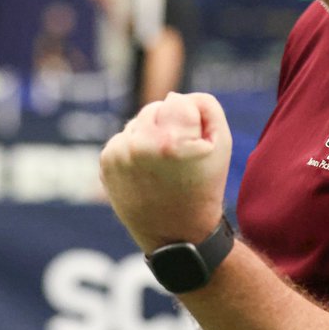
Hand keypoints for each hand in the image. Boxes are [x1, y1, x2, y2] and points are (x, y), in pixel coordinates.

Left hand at [99, 92, 231, 251]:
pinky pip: (124, 137)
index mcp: (170, 141)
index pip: (179, 100)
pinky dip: (134, 148)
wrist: (178, 234)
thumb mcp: (222, 143)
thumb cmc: (204, 186)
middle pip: (156, 107)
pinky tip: (147, 171)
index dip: (192, 122)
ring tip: (162, 167)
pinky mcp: (106, 162)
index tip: (193, 149)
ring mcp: (119, 155)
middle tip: (178, 159)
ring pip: (138, 121)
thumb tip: (173, 95)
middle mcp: (140, 146)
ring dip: (150, 135)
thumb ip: (205, 106)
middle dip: (169, 125)